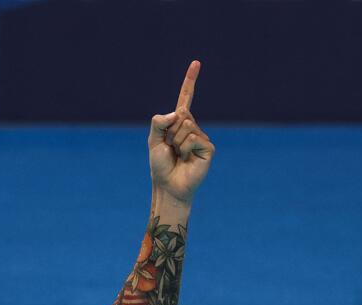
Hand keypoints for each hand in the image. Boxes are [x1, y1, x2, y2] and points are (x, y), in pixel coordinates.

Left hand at [148, 61, 214, 204]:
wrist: (168, 186)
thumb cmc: (160, 165)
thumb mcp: (153, 141)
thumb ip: (159, 122)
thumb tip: (177, 112)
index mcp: (179, 123)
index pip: (185, 98)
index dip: (190, 81)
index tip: (196, 62)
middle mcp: (192, 127)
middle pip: (180, 114)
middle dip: (169, 132)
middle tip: (171, 149)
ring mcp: (201, 137)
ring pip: (186, 126)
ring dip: (176, 142)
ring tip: (178, 155)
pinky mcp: (208, 147)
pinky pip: (193, 137)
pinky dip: (186, 148)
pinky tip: (187, 158)